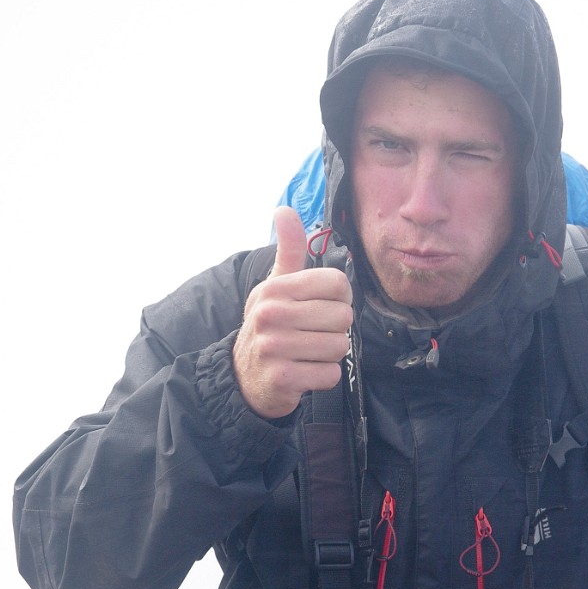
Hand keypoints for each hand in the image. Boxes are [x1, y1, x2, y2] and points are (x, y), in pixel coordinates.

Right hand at [233, 207, 353, 418]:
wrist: (244, 377)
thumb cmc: (270, 326)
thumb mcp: (275, 286)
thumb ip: (288, 250)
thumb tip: (284, 209)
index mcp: (275, 289)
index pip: (338, 283)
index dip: (339, 298)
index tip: (323, 307)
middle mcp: (271, 315)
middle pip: (343, 316)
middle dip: (335, 329)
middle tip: (312, 334)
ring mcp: (274, 348)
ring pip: (340, 346)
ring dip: (330, 354)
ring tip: (307, 353)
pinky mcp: (282, 379)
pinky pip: (330, 374)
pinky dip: (323, 376)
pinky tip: (304, 372)